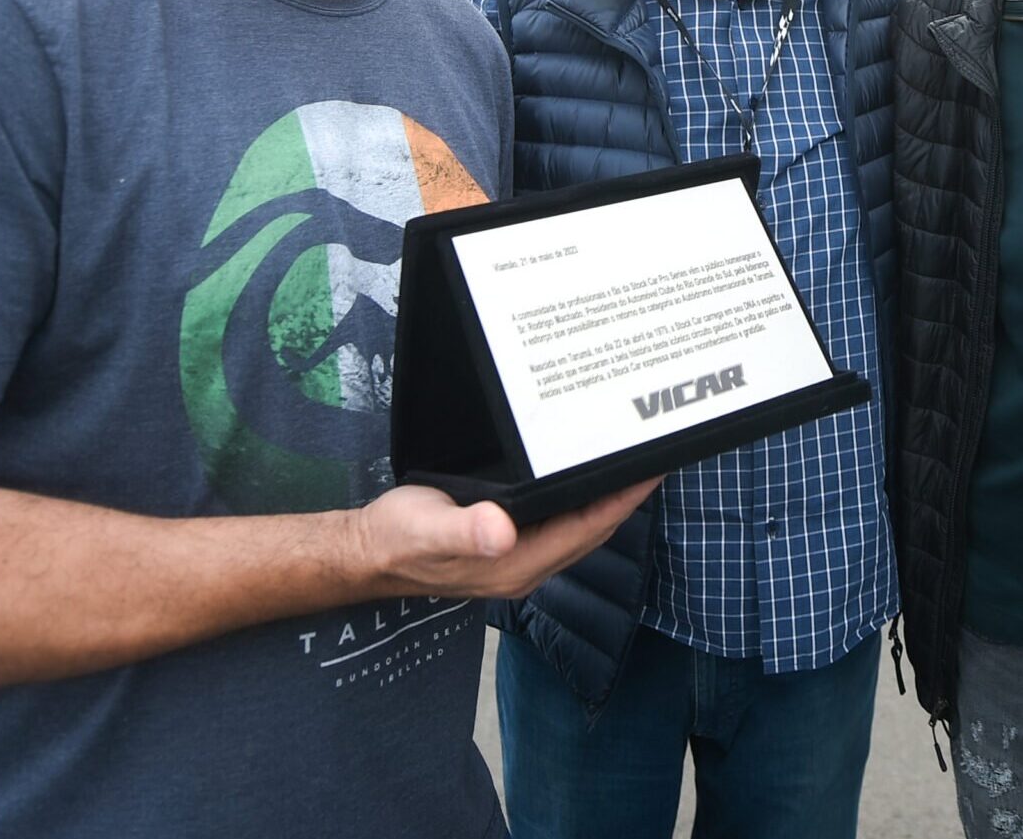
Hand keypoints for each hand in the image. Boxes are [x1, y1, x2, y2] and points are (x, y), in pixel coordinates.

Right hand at [347, 477, 658, 601]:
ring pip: (578, 529)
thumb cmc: (397, 538)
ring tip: (627, 462)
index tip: (653, 468)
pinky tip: (580, 479)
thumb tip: (502, 531)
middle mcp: (526, 568)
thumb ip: (466, 532)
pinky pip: (558, 525)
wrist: (369, 552)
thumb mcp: (427, 529)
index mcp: (517, 565)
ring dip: (604, 499)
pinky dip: (578, 501)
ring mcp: (518, 562)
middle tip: (653, 454)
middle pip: (592, 531)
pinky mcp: (508, 549)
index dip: (623, 500)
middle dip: (625, 497)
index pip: (587, 529)